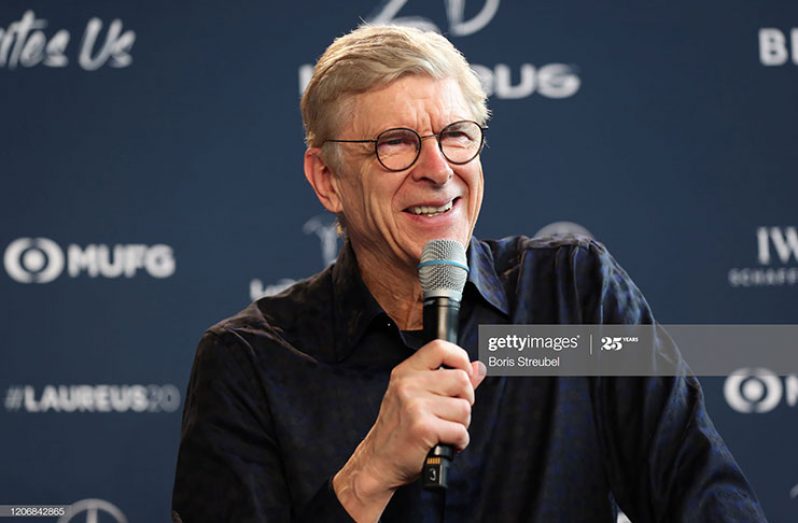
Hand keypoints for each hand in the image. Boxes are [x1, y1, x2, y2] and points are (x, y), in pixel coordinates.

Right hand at [333, 340, 486, 520]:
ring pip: (464, 408)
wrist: (378, 462)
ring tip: (443, 430)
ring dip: (461, 425)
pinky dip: (459, 443)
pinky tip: (443, 443)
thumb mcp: (418, 397)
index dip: (460, 359)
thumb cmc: (399, 431)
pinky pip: (461, 432)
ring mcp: (414, 405)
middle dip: (465, 401)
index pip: (440, 348)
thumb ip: (449, 380)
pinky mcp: (422, 427)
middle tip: (449, 415)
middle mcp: (408, 384)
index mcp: (406, 372)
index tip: (463, 375)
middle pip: (461, 380)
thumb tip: (478, 367)